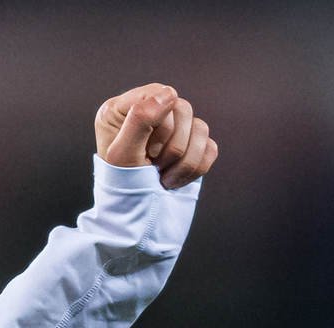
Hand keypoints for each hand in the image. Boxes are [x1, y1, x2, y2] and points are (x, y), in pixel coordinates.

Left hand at [94, 84, 218, 187]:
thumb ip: (140, 119)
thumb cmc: (123, 191)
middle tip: (154, 166)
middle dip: (172, 145)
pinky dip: (196, 168)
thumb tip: (169, 95)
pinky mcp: (191, 150)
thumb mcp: (123, 155)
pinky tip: (175, 181)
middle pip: (183, 109)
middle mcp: (147, 116)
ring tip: (163, 178)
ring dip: (184, 160)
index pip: (158, 94)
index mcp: (122, 111)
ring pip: (201, 127)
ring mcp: (172, 134)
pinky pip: (210, 147)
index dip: (160, 122)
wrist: (138, 226)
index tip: (147, 151)